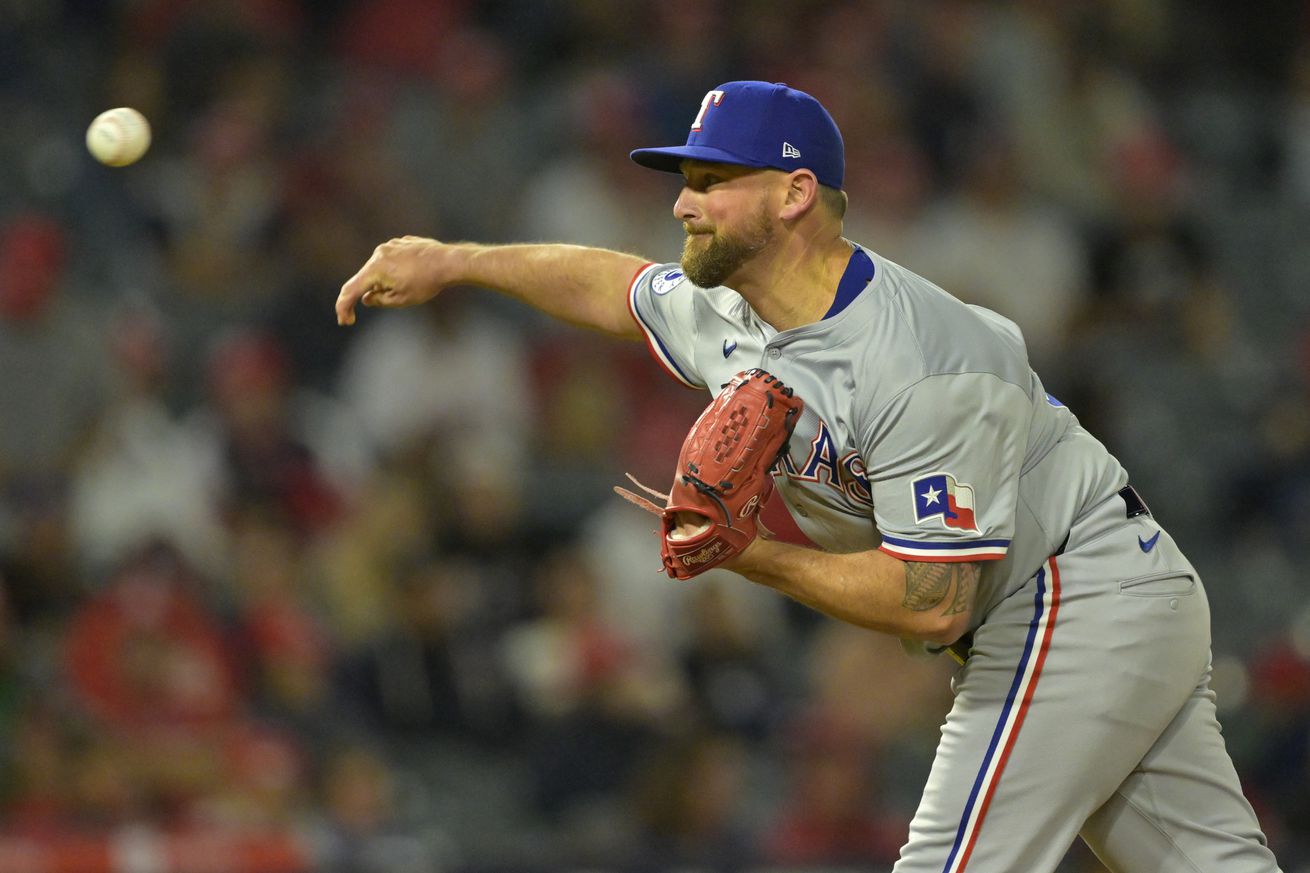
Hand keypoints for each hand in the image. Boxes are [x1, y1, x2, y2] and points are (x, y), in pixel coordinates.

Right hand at [336, 236, 452, 325]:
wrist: (448, 262)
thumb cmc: (426, 283)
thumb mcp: (401, 300)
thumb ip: (379, 301)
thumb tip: (366, 298)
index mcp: (375, 269)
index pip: (351, 290)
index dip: (344, 307)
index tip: (346, 321)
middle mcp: (379, 253)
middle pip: (366, 278)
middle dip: (373, 292)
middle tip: (393, 299)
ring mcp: (390, 245)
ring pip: (380, 268)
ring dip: (386, 280)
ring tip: (410, 284)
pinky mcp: (401, 243)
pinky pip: (392, 260)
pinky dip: (396, 270)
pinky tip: (414, 274)